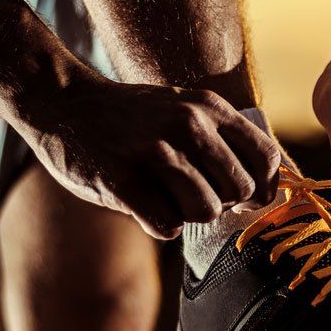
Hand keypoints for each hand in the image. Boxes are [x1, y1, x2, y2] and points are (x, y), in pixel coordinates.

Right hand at [19, 73, 279, 238]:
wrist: (64, 104)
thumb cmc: (136, 119)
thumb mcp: (187, 108)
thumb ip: (224, 140)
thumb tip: (264, 191)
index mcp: (210, 108)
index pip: (266, 158)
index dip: (261, 188)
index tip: (244, 198)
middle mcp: (188, 124)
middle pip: (238, 191)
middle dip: (222, 203)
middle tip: (194, 195)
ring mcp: (154, 151)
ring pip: (206, 211)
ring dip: (188, 214)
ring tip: (166, 197)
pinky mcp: (122, 180)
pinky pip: (167, 226)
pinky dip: (159, 224)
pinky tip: (143, 204)